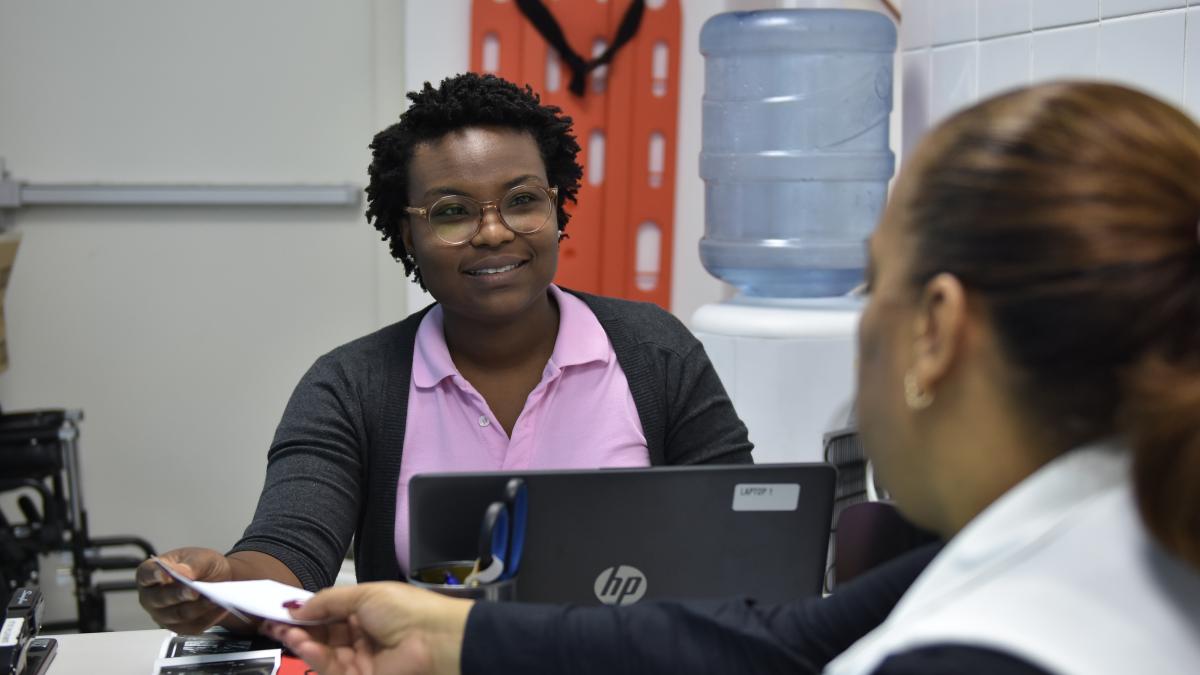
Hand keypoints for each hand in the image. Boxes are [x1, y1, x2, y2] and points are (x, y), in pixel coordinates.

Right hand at [136, 547, 233, 633]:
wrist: (217, 579)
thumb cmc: (200, 566)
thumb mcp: (199, 557)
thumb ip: (190, 564)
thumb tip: (182, 573)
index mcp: (149, 574)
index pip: (146, 574)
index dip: (154, 575)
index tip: (165, 574)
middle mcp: (151, 597)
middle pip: (160, 599)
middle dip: (179, 595)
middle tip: (194, 591)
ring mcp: (163, 615)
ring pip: (178, 615)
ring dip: (197, 607)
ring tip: (213, 599)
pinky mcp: (180, 627)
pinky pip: (193, 626)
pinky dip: (208, 617)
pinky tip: (220, 607)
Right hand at [263, 582, 473, 674]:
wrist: (435, 640)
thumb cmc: (406, 609)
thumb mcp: (364, 594)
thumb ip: (327, 601)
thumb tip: (297, 607)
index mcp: (368, 610)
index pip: (330, 612)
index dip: (306, 610)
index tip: (281, 607)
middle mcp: (363, 635)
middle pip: (322, 633)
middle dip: (297, 627)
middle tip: (270, 620)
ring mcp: (360, 658)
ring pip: (322, 651)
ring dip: (301, 641)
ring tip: (282, 630)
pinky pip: (329, 666)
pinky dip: (313, 655)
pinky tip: (300, 643)